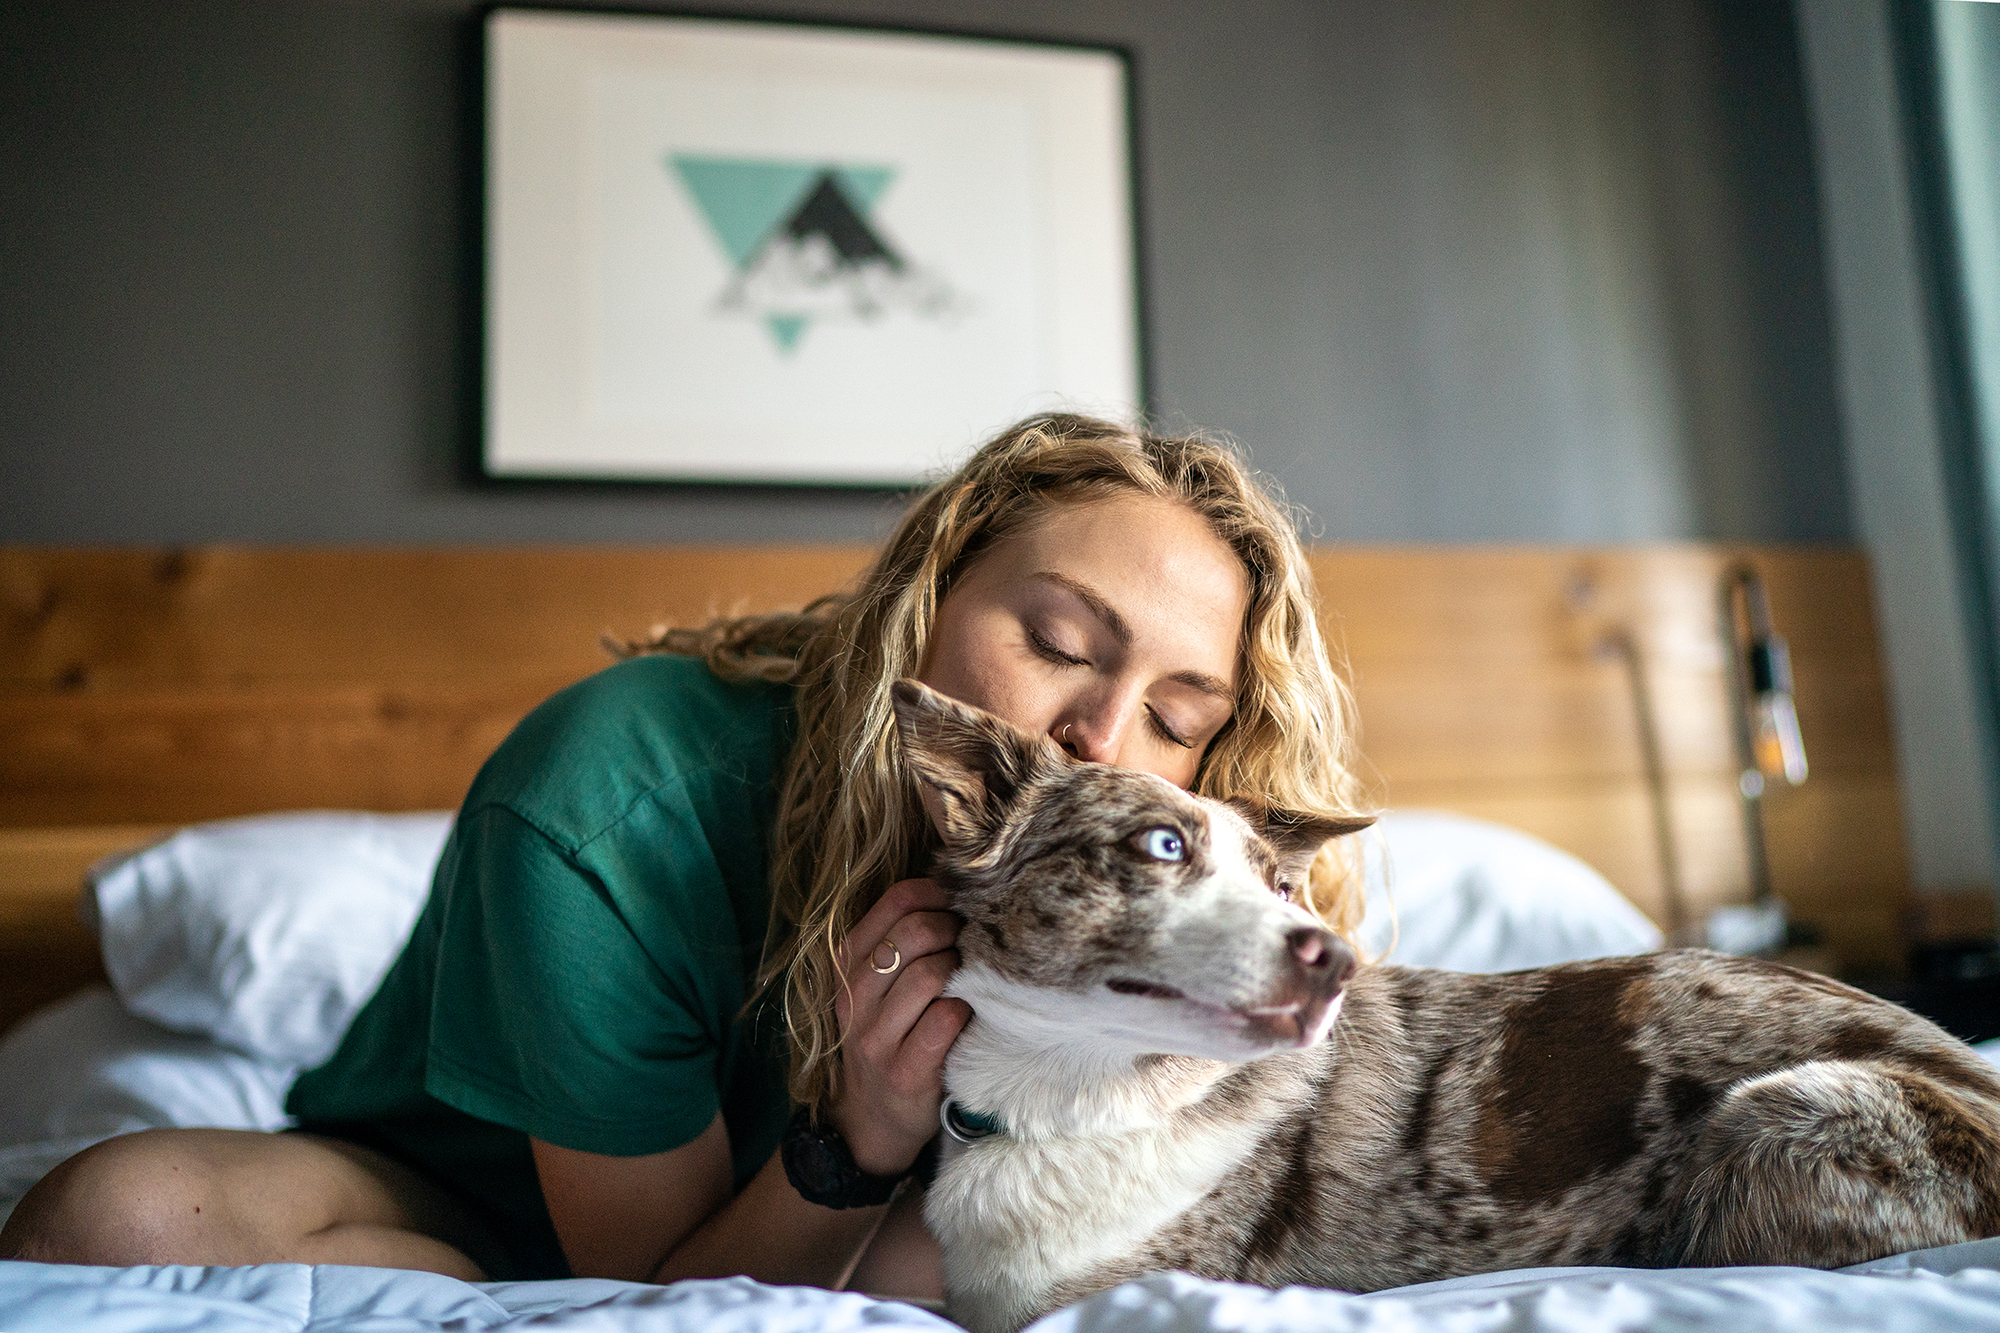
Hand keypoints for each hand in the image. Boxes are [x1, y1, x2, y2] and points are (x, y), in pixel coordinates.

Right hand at [825, 878, 971, 1175]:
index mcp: (846, 964)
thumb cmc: (886, 1037)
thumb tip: (955, 888)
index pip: (895, 902)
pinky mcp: (905, 1072)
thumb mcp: (874, 987)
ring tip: (971, 978)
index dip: (938, 894)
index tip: (959, 904)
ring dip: (962, 970)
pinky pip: (944, 1022)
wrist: (868, 1121)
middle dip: (954, 929)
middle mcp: (854, 997)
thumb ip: (900, 941)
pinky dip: (964, 1011)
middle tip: (972, 941)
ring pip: (930, 974)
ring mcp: (876, 1037)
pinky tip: (969, 1013)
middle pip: (915, 933)